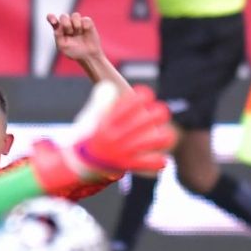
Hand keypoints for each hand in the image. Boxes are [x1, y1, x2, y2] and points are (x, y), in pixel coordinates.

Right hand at [31, 84, 175, 196]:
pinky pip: (144, 164)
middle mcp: (113, 137)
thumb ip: (102, 101)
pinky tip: (163, 159)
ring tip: (168, 134)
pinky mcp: (125, 165)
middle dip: (157, 114)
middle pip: (142, 122)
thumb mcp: (92, 116)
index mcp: (106, 122)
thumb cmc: (92, 135)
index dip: (141, 97)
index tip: (148, 94)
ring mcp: (120, 152)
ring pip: (148, 143)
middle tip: (163, 111)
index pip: (126, 105)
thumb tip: (111, 85)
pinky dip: (156, 162)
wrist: (82, 163)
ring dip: (162, 138)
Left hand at [47, 12, 102, 63]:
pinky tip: (85, 30)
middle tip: (70, 33)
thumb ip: (58, 35)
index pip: (52, 18)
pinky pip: (85, 19)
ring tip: (79, 33)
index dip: (51, 17)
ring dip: (76, 25)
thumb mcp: (62, 46)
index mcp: (59, 29)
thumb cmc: (74, 51)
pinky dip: (85, 25)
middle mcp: (68, 23)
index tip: (54, 21)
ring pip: (75, 15)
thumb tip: (59, 25)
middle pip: (64, 16)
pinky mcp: (87, 23)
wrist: (88, 55)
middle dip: (66, 25)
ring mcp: (78, 22)